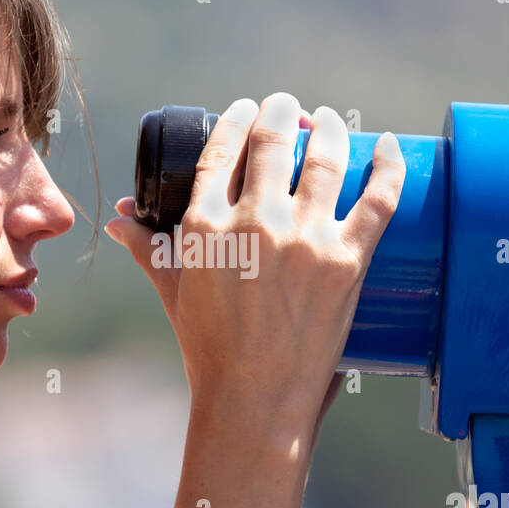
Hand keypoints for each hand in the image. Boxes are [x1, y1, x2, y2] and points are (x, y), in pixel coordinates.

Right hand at [105, 93, 403, 440]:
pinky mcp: (347, 261)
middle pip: (273, 141)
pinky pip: (378, 198)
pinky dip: (387, 165)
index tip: (248, 108)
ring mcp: (305, 239)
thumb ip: (148, 248)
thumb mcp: (174, 290)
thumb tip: (121, 220)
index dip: (237, 118)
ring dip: (329, 128)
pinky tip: (387, 144)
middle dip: (283, 112)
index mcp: (206, 224)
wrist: (255, 401)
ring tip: (329, 120)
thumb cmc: (210, 350)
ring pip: (325, 159)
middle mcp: (255, 222)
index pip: (223, 148)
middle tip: (291, 107)